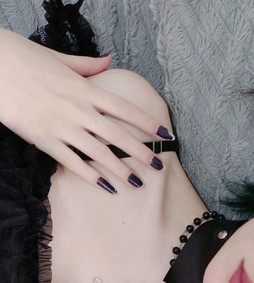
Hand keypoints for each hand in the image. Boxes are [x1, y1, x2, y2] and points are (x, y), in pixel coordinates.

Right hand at [0, 27, 173, 192]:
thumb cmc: (23, 58)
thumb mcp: (59, 58)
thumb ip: (87, 65)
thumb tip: (110, 61)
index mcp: (84, 88)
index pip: (124, 108)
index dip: (146, 122)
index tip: (165, 134)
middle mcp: (78, 109)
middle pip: (117, 135)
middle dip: (141, 152)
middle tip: (159, 166)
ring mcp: (62, 127)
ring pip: (98, 153)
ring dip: (120, 169)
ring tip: (137, 182)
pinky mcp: (45, 141)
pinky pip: (73, 163)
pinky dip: (91, 176)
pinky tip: (106, 187)